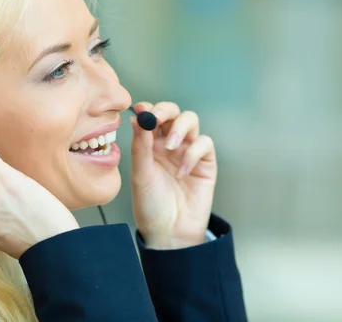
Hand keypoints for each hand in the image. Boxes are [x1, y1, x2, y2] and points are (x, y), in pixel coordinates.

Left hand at [130, 102, 216, 249]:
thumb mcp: (140, 176)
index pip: (151, 117)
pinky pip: (204, 144)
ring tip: (169, 147)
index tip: (142, 108)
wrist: (169, 233)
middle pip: (173, 113)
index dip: (148, 109)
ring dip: (180, 128)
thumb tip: (136, 118)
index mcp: (149, 145)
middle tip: (157, 118)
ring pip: (191, 121)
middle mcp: (168, 144)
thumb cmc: (150, 206)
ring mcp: (187, 152)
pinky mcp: (205, 163)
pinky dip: (193, 152)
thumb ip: (140, 147)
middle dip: (166, 111)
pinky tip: (183, 171)